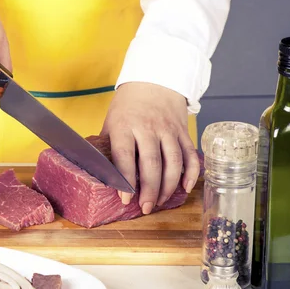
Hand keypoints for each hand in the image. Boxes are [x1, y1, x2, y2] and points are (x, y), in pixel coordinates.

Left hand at [101, 82, 199, 212]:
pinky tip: (184, 188)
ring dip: (168, 186)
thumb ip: (107, 146)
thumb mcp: (111, 122)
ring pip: (173, 162)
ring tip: (159, 201)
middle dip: (149, 189)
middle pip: (152, 163)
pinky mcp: (183, 132)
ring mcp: (168, 130)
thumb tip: (98, 175)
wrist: (154, 81)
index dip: (126, 180)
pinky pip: (190, 155)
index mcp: (125, 126)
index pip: (125, 156)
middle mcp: (148, 128)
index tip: (125, 199)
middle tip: (145, 207)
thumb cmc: (127, 107)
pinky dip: (191, 173)